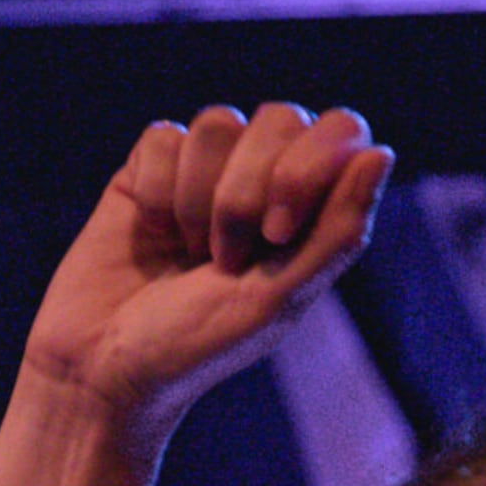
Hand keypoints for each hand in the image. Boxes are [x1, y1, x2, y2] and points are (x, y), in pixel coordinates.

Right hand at [23, 103, 392, 441]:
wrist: (104, 367)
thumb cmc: (198, 346)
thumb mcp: (279, 298)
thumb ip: (337, 231)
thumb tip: (381, 153)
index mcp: (311, 211)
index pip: (341, 132)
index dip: (311, 163)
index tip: (277, 232)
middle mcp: (264, 179)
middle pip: (280, 118)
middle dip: (249, 191)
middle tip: (225, 260)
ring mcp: (205, 170)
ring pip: (218, 123)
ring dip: (200, 198)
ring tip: (188, 254)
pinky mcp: (148, 168)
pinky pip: (163, 137)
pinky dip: (157, 191)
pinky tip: (151, 233)